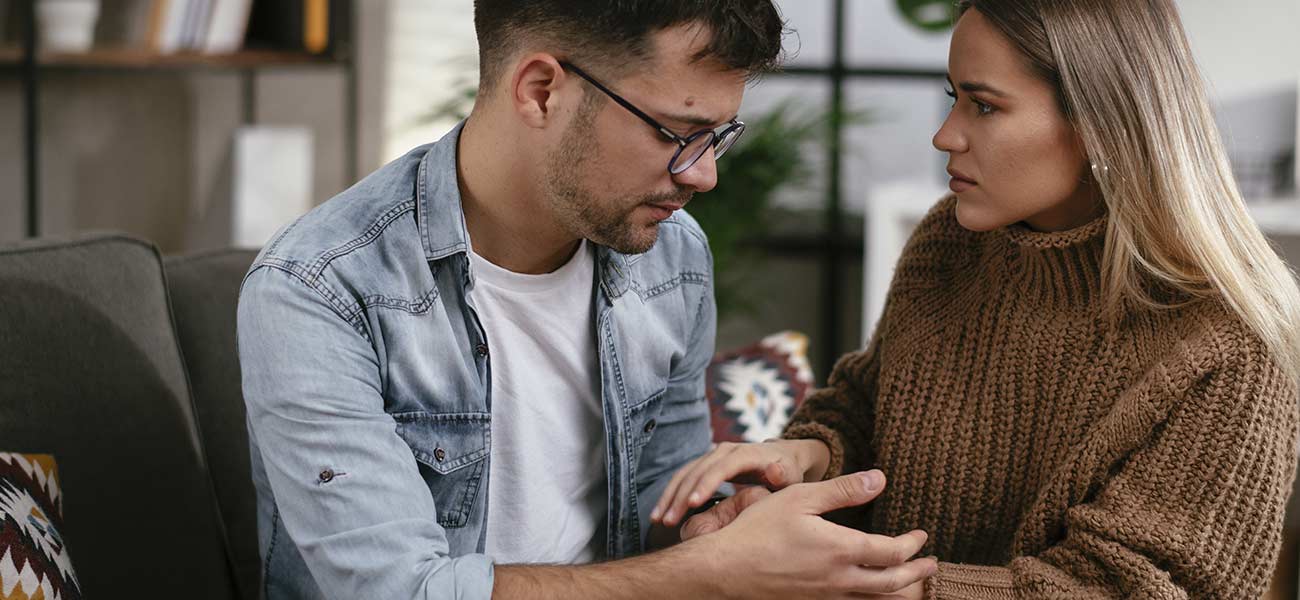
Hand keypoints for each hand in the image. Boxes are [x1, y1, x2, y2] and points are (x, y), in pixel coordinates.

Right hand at [652, 438, 830, 526]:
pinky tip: (661, 512)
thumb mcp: (791, 475)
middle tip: (668, 520)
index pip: (722, 467)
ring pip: (685, 473)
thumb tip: (773, 470)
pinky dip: (671, 494)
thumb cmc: (789, 473)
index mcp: (745, 453)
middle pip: (697, 470)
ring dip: (670, 495)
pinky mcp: (705, 465)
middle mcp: (725, 451)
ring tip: (658, 519)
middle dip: (681, 495)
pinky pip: (683, 477)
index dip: (706, 483)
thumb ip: (783, 475)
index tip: (693, 504)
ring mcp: (712, 456)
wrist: (782, 458)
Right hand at [686, 470, 936, 599]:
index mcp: (840, 550)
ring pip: (874, 599)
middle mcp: (839, 579)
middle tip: (931, 565)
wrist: (725, 569)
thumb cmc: (758, 529)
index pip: (892, 552)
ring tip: (911, 583)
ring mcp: (825, 596)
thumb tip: (881, 479)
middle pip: (892, 584)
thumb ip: (843, 489)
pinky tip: (870, 591)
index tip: (921, 535)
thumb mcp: (800, 498)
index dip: (912, 544)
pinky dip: (872, 598)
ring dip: (898, 590)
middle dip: (916, 573)